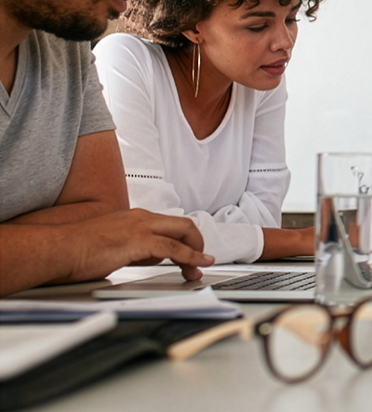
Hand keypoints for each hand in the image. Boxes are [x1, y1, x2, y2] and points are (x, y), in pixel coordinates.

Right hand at [68, 209, 212, 282]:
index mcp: (134, 217)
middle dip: (197, 243)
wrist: (58, 250)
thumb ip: (135, 250)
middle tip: (199, 262)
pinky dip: (190, 257)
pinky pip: (174, 248)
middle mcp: (140, 217)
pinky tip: (196, 265)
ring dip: (196, 252)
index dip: (184, 241)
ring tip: (199, 268)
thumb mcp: (115, 247)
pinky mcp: (138, 240)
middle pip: (183, 224)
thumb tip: (149, 259)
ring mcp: (140, 226)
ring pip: (184, 232)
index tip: (189, 256)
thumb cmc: (78, 251)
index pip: (169, 225)